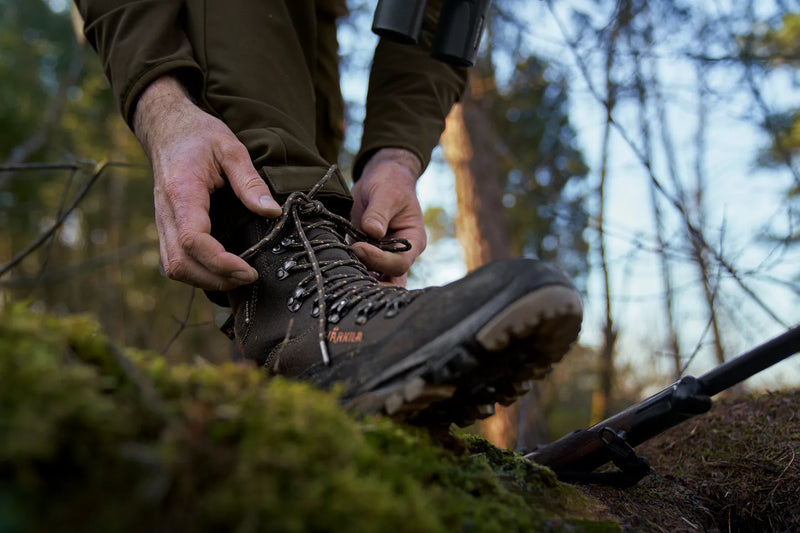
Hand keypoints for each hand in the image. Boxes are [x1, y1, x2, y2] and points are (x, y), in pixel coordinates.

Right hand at [133, 75, 281, 290]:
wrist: (167, 128)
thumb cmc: (200, 135)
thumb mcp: (231, 148)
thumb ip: (250, 182)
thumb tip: (272, 212)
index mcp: (182, 192)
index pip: (193, 239)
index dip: (220, 262)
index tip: (248, 270)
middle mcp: (166, 212)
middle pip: (180, 263)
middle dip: (215, 279)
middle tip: (249, 277)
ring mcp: (162, 222)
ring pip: (174, 267)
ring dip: (205, 281)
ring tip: (238, 278)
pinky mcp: (166, 228)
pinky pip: (174, 261)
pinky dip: (196, 273)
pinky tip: (221, 271)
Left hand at [350, 148, 426, 286]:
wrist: (381, 178)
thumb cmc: (390, 183)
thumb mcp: (386, 193)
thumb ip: (379, 212)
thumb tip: (372, 231)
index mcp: (413, 241)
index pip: (400, 263)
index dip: (379, 259)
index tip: (359, 246)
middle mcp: (400, 254)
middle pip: (392, 282)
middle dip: (373, 283)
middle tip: (350, 274)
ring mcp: (383, 257)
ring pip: (376, 281)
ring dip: (359, 278)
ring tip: (341, 269)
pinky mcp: (367, 255)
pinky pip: (361, 271)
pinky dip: (350, 270)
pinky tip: (337, 265)